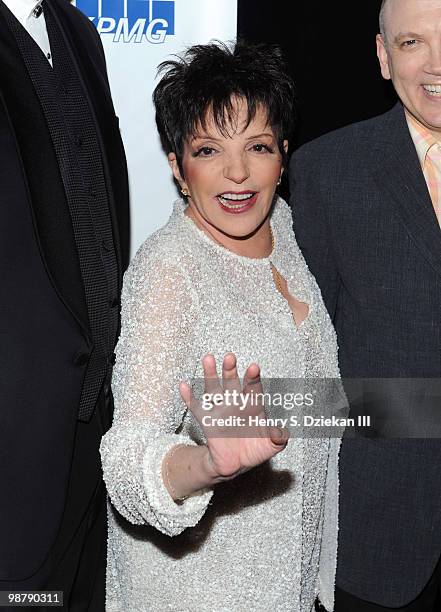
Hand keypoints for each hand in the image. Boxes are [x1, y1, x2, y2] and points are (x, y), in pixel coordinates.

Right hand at [179, 353, 288, 482]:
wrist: (238, 463)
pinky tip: (184, 386)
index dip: (253, 378)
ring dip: (210, 374)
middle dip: (231, 370)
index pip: (253, 388)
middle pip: (232, 382)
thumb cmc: (256, 448)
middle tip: (230, 357)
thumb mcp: (272, 445)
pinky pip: (196, 408)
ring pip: (214, 389)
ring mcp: (220, 410)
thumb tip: (281, 432)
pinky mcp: (207, 421)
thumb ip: (278, 437)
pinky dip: (189, 397)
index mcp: (253, 405)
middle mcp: (235, 403)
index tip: (254, 367)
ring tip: (208, 359)